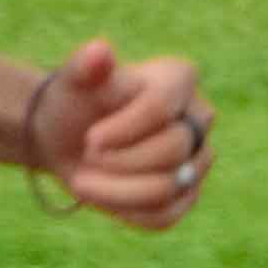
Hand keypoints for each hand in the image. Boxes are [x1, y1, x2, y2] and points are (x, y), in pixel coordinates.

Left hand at [28, 38, 213, 231]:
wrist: (68, 136)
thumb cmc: (76, 100)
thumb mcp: (74, 80)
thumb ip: (86, 66)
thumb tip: (99, 52)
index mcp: (179, 78)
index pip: (161, 110)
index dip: (123, 131)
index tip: (90, 140)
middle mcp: (199, 117)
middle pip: (172, 151)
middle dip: (120, 162)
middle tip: (85, 157)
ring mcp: (198, 158)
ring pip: (171, 188)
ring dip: (118, 192)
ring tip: (83, 182)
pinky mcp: (187, 194)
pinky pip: (165, 215)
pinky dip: (126, 212)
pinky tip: (101, 197)